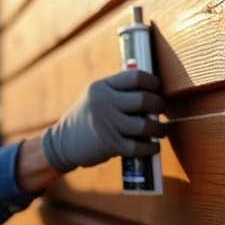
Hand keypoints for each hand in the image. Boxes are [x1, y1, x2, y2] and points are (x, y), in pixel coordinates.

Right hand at [40, 69, 165, 174]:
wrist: (63, 143)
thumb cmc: (88, 117)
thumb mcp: (95, 96)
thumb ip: (118, 90)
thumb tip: (152, 89)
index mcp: (102, 87)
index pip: (136, 77)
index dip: (153, 82)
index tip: (158, 88)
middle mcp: (104, 102)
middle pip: (144, 100)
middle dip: (159, 105)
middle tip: (161, 109)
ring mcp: (106, 124)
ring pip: (144, 125)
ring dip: (158, 129)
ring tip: (160, 130)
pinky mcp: (109, 145)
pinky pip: (138, 147)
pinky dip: (151, 148)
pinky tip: (154, 146)